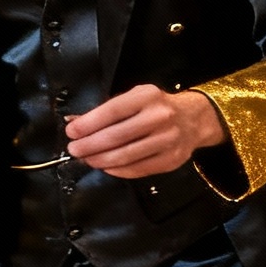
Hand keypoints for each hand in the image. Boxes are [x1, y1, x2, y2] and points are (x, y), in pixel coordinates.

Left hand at [64, 84, 223, 178]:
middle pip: (116, 136)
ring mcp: (167, 140)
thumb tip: (74, 123)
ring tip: (87, 159)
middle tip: (74, 150)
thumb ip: (107, 110)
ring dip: (100, 160)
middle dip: (89, 145)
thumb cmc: (156, 107)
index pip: (112, 111)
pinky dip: (117, 170)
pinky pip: (137, 169)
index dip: (88, 123)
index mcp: (147, 97)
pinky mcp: (171, 160)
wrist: (194, 119)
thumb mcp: (135, 98)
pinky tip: (106, 166)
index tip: (71, 132)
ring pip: (125, 156)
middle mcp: (160, 117)